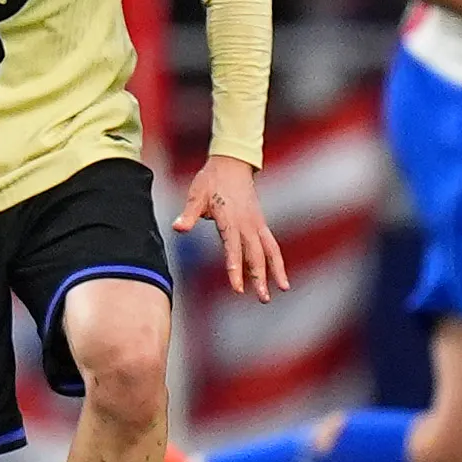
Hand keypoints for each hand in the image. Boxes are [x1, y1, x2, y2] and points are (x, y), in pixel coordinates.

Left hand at [174, 155, 289, 298]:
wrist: (232, 163)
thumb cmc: (211, 180)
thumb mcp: (196, 194)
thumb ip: (189, 214)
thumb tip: (178, 228)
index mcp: (230, 219)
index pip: (233, 249)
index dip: (235, 269)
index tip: (237, 288)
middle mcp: (247, 223)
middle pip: (256, 254)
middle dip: (259, 277)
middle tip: (263, 299)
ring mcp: (256, 223)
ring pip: (269, 250)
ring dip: (275, 270)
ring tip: (282, 289)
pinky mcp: (260, 222)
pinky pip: (271, 244)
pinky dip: (277, 259)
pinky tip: (279, 275)